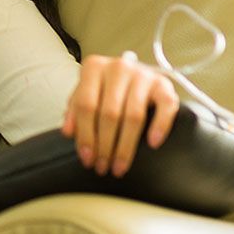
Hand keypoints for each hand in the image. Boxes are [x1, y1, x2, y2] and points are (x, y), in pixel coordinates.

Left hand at [60, 52, 179, 177]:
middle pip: (109, 113)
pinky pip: (165, 107)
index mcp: (94, 67)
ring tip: (119, 166)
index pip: (86, 105)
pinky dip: (160, 126)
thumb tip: (68, 132)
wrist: (134, 74)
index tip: (86, 157)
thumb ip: (75, 110)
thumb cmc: (106, 87)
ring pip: (134, 116)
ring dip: (125, 146)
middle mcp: (119, 67)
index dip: (85, 134)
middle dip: (105, 146)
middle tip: (102, 167)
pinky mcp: (164, 84)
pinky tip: (152, 144)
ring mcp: (143, 74)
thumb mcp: (86, 93)